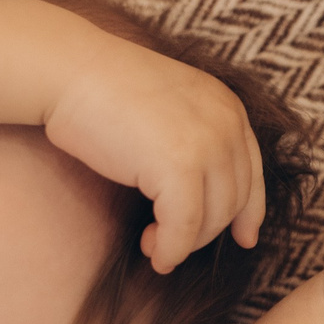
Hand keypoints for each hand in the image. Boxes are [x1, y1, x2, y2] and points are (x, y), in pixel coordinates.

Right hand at [0, 0, 266, 271]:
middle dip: (204, 231)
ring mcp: (208, 144)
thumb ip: (194, 141)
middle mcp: (227, 124)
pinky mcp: (180, 167)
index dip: (250, 211)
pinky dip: (171, 249)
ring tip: (153, 245)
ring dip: (184, 243)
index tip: (243, 238)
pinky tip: (153, 253)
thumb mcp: (168, 109)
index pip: (252, 171)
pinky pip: (184, 228)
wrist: (70, 70)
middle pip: (234, 200)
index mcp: (227, 106)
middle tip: (168, 241)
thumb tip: (201, 194)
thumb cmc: (103, 91)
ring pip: (212, 219)